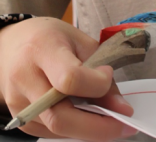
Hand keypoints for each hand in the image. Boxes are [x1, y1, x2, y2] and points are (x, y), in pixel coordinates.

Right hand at [0, 17, 134, 140]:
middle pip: (61, 117)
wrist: (15, 44)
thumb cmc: (52, 38)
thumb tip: (121, 108)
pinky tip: (87, 116)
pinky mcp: (22, 121)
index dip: (95, 84)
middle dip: (97, 127)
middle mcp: (25, 79)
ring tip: (110, 119)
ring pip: (58, 130)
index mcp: (42, 50)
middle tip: (125, 125)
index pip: (69, 79)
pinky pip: (53, 133)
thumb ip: (101, 71)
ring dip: (89, 129)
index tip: (108, 77)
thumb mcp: (81, 42)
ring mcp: (19, 104)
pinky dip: (75, 128)